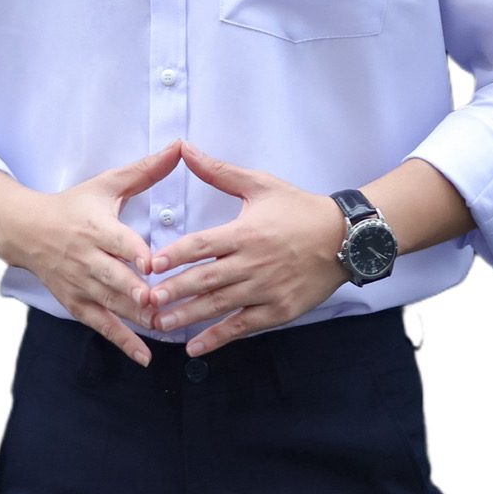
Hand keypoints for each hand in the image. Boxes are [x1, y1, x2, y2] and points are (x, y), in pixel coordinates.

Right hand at [0, 140, 182, 365]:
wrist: (27, 230)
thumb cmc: (75, 204)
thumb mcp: (107, 183)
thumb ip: (146, 170)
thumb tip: (179, 147)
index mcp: (95, 227)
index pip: (116, 241)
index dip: (133, 252)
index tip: (153, 262)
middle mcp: (86, 258)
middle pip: (113, 278)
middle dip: (135, 291)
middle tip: (159, 302)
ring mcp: (80, 284)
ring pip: (110, 304)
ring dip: (135, 318)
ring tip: (164, 327)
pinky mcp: (77, 303)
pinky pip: (101, 326)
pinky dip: (123, 341)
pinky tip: (145, 357)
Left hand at [147, 141, 345, 355]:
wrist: (345, 237)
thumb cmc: (300, 208)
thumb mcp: (260, 184)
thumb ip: (219, 171)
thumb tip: (185, 148)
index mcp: (246, 232)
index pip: (203, 245)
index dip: (176, 254)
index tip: (152, 264)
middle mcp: (253, 263)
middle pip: (206, 278)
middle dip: (175, 290)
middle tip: (147, 300)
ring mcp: (266, 289)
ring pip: (220, 305)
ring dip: (189, 315)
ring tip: (161, 323)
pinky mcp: (278, 310)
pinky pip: (243, 325)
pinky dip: (218, 337)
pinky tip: (195, 345)